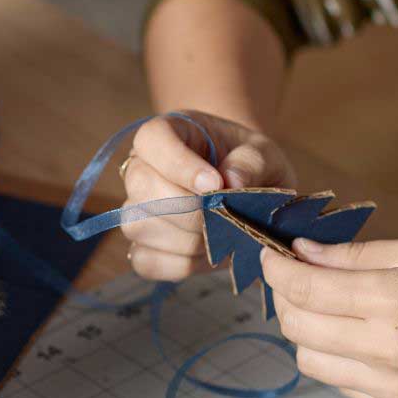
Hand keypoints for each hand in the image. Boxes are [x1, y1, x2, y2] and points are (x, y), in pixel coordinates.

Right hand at [122, 111, 295, 280]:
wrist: (248, 193)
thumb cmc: (248, 166)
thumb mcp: (263, 153)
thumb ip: (251, 161)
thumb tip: (231, 181)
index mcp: (164, 134)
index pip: (153, 140)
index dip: (180, 164)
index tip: (216, 183)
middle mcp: (140, 169)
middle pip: (142, 188)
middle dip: (189, 209)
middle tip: (224, 214)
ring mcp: (135, 209)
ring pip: (140, 227)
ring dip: (188, 238)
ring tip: (220, 232)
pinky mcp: (141, 245)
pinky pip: (146, 261)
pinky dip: (180, 263)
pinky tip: (205, 252)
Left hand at [262, 236, 397, 397]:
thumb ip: (356, 256)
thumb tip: (301, 252)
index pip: (306, 288)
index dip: (277, 271)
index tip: (270, 259)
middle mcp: (390, 350)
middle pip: (297, 327)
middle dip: (285, 299)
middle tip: (295, 281)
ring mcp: (394, 389)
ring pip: (308, 361)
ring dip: (305, 333)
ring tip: (326, 312)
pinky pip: (339, 385)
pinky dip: (335, 360)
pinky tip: (356, 340)